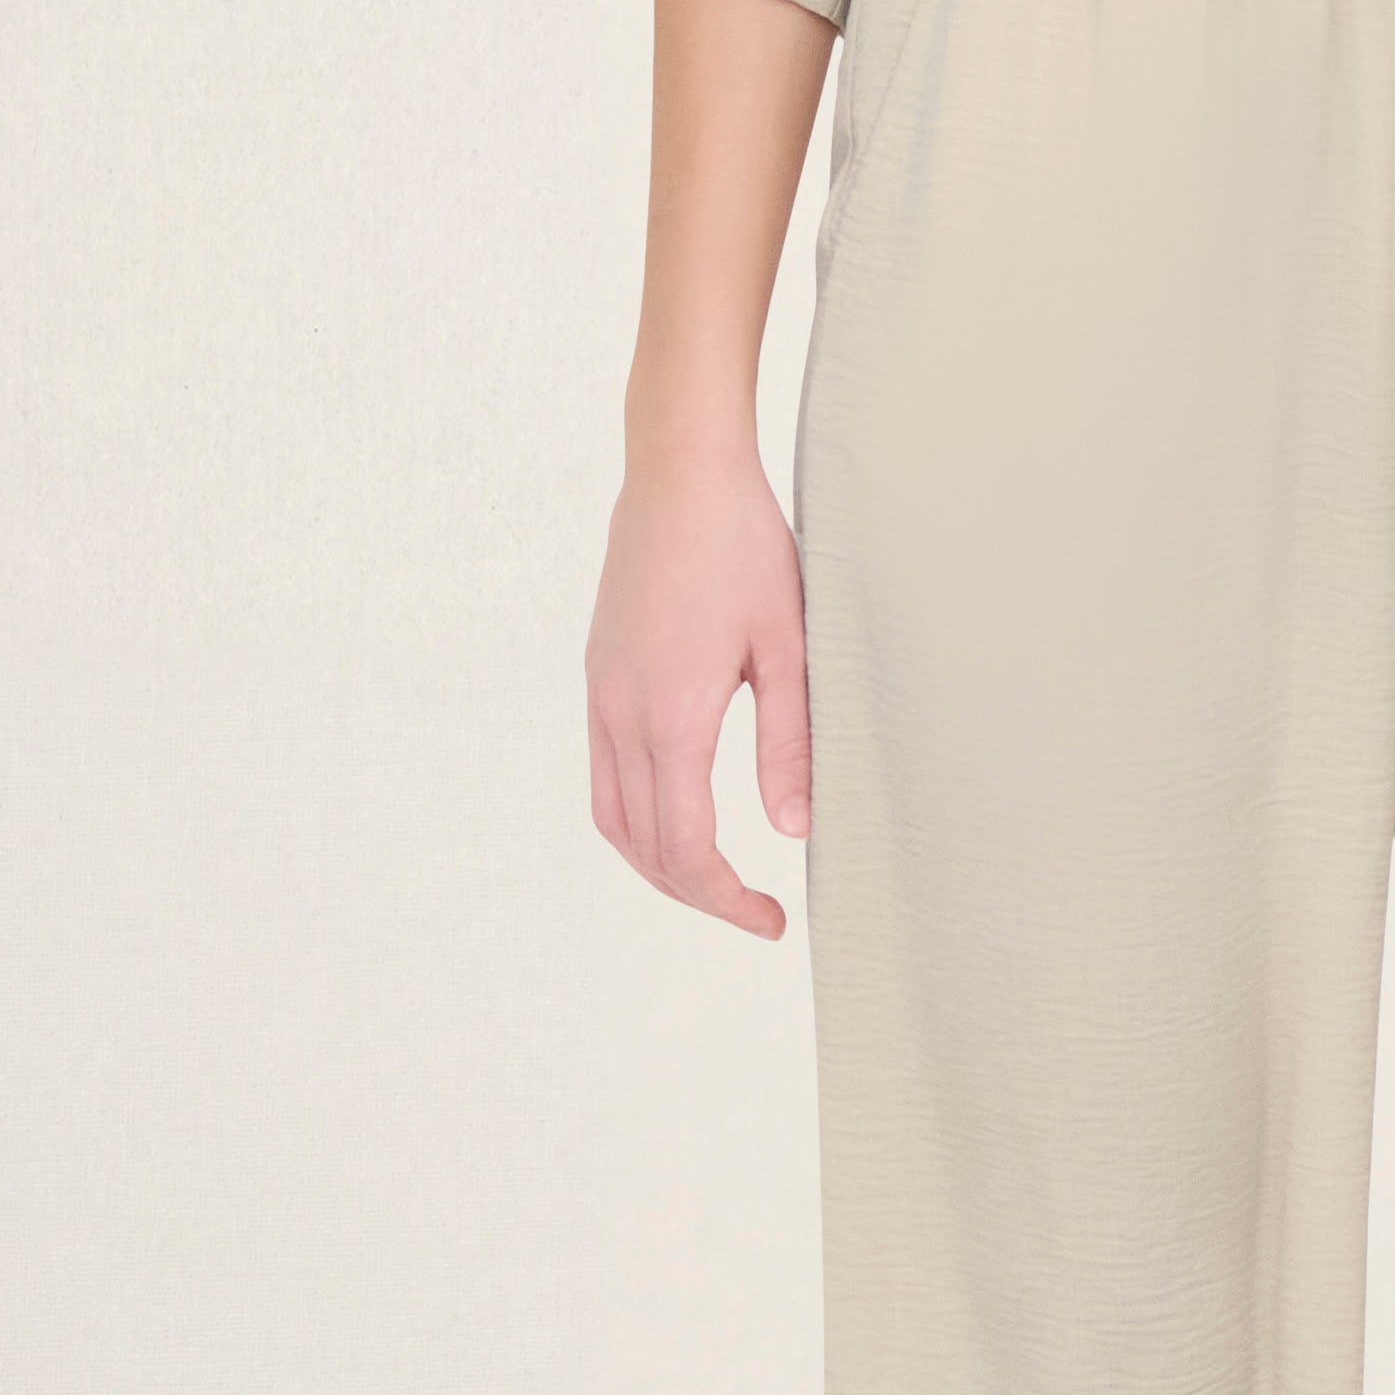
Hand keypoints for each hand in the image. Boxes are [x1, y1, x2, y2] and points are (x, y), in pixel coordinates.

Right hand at [586, 421, 811, 934]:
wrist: (679, 473)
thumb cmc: (745, 548)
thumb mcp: (789, 647)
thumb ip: (791, 743)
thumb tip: (795, 829)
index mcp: (672, 715)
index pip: (686, 847)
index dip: (725, 898)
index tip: (770, 921)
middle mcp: (622, 713)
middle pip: (644, 846)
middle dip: (696, 894)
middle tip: (753, 914)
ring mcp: (601, 694)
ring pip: (611, 817)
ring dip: (657, 864)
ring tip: (713, 882)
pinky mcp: (599, 676)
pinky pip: (603, 773)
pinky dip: (636, 819)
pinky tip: (677, 817)